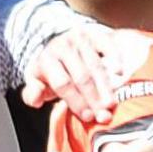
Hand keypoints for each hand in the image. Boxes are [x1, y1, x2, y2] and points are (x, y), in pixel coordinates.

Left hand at [20, 26, 137, 123]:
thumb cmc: (49, 71)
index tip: (88, 117)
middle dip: (93, 98)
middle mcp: (63, 46)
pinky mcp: (94, 34)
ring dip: (106, 87)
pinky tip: (120, 74)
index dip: (76, 101)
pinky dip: (115, 58)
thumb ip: (32, 94)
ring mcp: (79, 39)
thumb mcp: (35, 82)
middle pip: (82, 76)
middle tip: (104, 115)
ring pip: (96, 66)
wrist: (55, 42)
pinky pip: (107, 46)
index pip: (63, 83)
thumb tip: (36, 98)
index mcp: (46, 59)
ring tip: (112, 104)